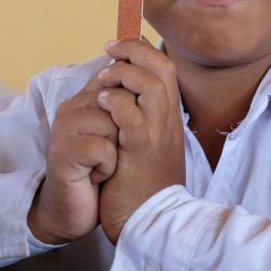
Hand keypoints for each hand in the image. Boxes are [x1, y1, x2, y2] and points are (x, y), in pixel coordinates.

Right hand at [27, 73, 118, 244]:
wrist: (76, 212)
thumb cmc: (102, 170)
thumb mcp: (118, 132)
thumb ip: (126, 102)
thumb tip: (151, 72)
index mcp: (87, 97)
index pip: (119, 76)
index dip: (134, 106)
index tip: (126, 133)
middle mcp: (72, 106)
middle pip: (123, 100)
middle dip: (128, 132)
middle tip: (113, 153)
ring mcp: (64, 127)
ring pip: (114, 122)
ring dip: (119, 151)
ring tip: (104, 164)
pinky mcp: (63, 151)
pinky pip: (103, 149)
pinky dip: (107, 167)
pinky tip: (96, 176)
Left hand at [96, 38, 184, 244]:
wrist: (150, 224)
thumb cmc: (143, 186)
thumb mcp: (149, 147)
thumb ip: (143, 121)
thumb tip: (126, 96)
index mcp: (169, 119)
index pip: (166, 71)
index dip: (143, 51)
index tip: (120, 47)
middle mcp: (168, 123)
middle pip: (163, 70)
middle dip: (133, 52)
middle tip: (109, 50)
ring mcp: (157, 137)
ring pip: (151, 87)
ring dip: (124, 75)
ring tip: (104, 80)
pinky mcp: (140, 154)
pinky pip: (133, 119)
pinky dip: (117, 104)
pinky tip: (102, 102)